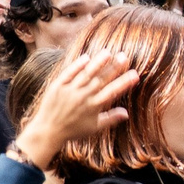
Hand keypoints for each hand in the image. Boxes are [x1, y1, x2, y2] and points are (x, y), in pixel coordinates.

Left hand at [13, 50, 137, 169]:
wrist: (48, 131)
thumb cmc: (73, 130)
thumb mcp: (94, 128)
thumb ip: (110, 119)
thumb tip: (126, 113)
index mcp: (93, 106)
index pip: (112, 92)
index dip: (124, 82)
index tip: (134, 74)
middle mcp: (83, 96)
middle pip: (101, 79)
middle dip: (114, 68)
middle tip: (124, 57)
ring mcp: (70, 90)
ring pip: (86, 74)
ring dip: (97, 63)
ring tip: (108, 53)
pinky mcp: (58, 86)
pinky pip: (69, 73)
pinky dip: (77, 65)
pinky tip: (86, 57)